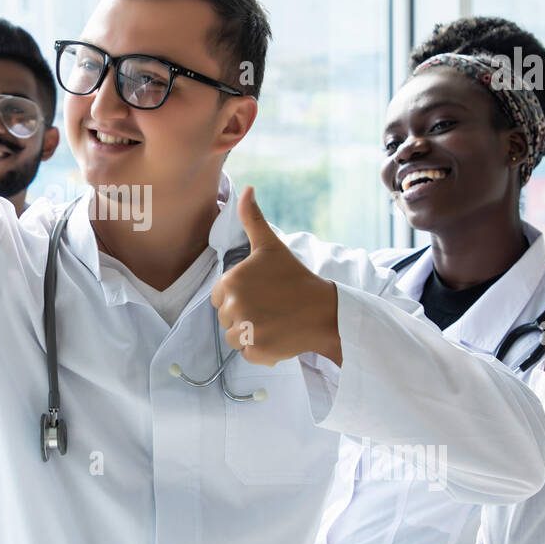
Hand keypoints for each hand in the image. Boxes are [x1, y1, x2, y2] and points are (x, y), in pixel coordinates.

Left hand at [210, 186, 340, 366]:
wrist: (325, 310)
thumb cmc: (295, 278)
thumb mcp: (271, 246)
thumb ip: (253, 219)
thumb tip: (247, 189)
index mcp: (230, 282)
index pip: (220, 297)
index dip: (240, 297)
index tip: (261, 294)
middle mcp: (233, 306)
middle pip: (226, 318)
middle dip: (245, 315)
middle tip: (271, 308)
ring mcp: (244, 330)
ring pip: (234, 338)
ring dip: (251, 334)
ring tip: (275, 321)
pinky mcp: (256, 351)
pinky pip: (247, 354)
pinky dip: (261, 349)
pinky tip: (279, 336)